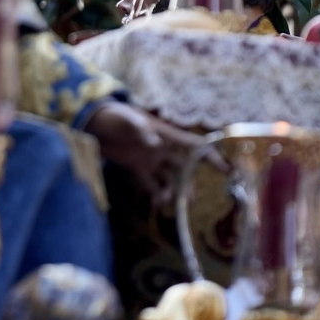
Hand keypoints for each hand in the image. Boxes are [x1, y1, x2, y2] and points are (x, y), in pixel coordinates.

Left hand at [85, 101, 205, 207]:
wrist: (91, 123)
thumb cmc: (112, 116)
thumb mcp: (125, 119)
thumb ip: (139, 130)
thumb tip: (154, 144)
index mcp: (165, 134)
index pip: (194, 146)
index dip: (211, 156)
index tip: (227, 170)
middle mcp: (162, 148)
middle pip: (185, 167)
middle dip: (190, 182)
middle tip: (191, 201)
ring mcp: (150, 159)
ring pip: (170, 178)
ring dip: (174, 191)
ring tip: (169, 202)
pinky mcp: (137, 167)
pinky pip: (152, 184)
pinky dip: (156, 194)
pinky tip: (156, 204)